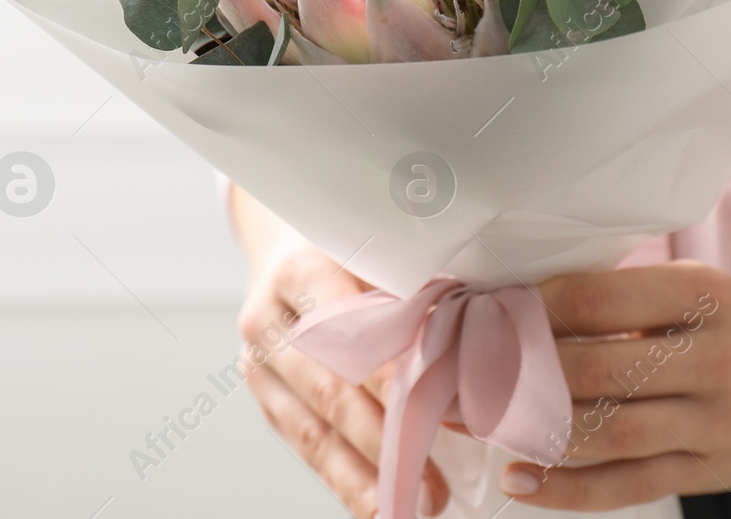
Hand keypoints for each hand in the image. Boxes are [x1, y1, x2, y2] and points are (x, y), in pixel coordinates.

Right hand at [232, 188, 449, 517]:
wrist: (283, 240)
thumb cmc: (347, 245)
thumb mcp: (377, 246)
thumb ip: (413, 288)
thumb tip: (470, 350)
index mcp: (301, 270)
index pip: (349, 333)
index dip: (388, 378)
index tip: (429, 416)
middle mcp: (270, 318)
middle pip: (327, 390)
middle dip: (381, 444)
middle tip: (427, 485)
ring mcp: (259, 358)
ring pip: (308, 428)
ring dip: (358, 475)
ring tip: (398, 509)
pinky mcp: (262, 390)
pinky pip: (300, 441)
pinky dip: (338, 476)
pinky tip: (371, 502)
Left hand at [498, 261, 730, 510]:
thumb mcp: (692, 286)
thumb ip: (621, 293)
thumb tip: (518, 298)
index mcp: (703, 298)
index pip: (601, 300)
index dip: (535, 305)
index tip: (488, 307)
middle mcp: (715, 361)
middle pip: (600, 370)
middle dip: (521, 371)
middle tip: (463, 368)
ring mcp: (714, 425)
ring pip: (610, 433)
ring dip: (533, 430)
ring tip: (475, 420)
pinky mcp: (706, 473)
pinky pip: (629, 486)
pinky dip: (568, 491)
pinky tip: (520, 481)